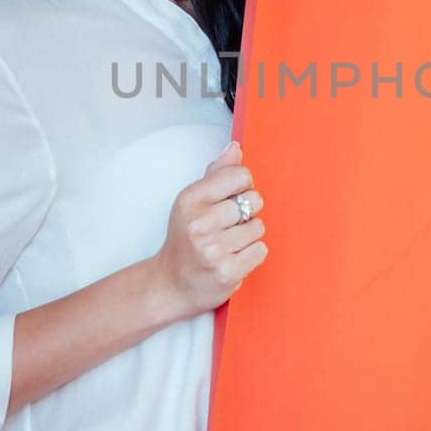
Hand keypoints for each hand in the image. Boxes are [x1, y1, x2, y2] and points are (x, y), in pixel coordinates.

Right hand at [152, 140, 267, 316]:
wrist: (171, 283)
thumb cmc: (185, 237)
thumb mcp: (192, 201)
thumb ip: (216, 174)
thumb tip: (235, 147)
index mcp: (191, 199)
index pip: (240, 175)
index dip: (244, 185)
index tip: (234, 197)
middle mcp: (200, 223)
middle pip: (254, 201)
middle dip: (247, 212)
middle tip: (229, 225)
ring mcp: (213, 249)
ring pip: (259, 227)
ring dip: (249, 235)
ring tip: (229, 243)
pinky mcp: (227, 272)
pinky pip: (260, 251)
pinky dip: (252, 254)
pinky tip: (233, 257)